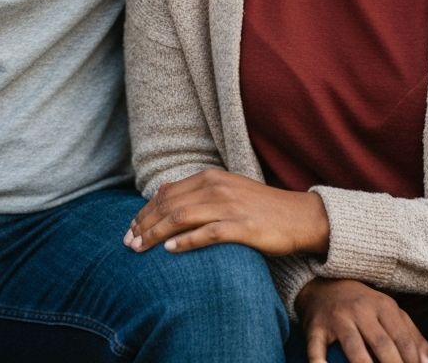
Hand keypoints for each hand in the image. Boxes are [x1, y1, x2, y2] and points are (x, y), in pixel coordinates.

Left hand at [124, 169, 328, 255]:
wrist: (299, 216)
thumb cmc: (259, 208)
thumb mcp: (226, 190)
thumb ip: (197, 192)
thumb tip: (163, 194)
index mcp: (210, 178)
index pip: (167, 193)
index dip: (145, 211)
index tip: (130, 228)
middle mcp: (216, 188)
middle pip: (169, 205)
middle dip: (144, 224)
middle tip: (128, 243)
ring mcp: (229, 207)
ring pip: (182, 217)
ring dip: (156, 233)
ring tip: (140, 248)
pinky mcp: (242, 227)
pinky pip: (208, 233)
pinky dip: (186, 241)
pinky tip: (170, 250)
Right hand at [295, 278, 427, 362]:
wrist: (322, 285)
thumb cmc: (363, 306)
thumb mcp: (389, 312)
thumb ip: (412, 336)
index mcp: (383, 305)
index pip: (403, 340)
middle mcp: (360, 309)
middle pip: (382, 345)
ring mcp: (337, 318)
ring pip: (354, 349)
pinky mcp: (316, 327)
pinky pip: (317, 347)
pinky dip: (319, 362)